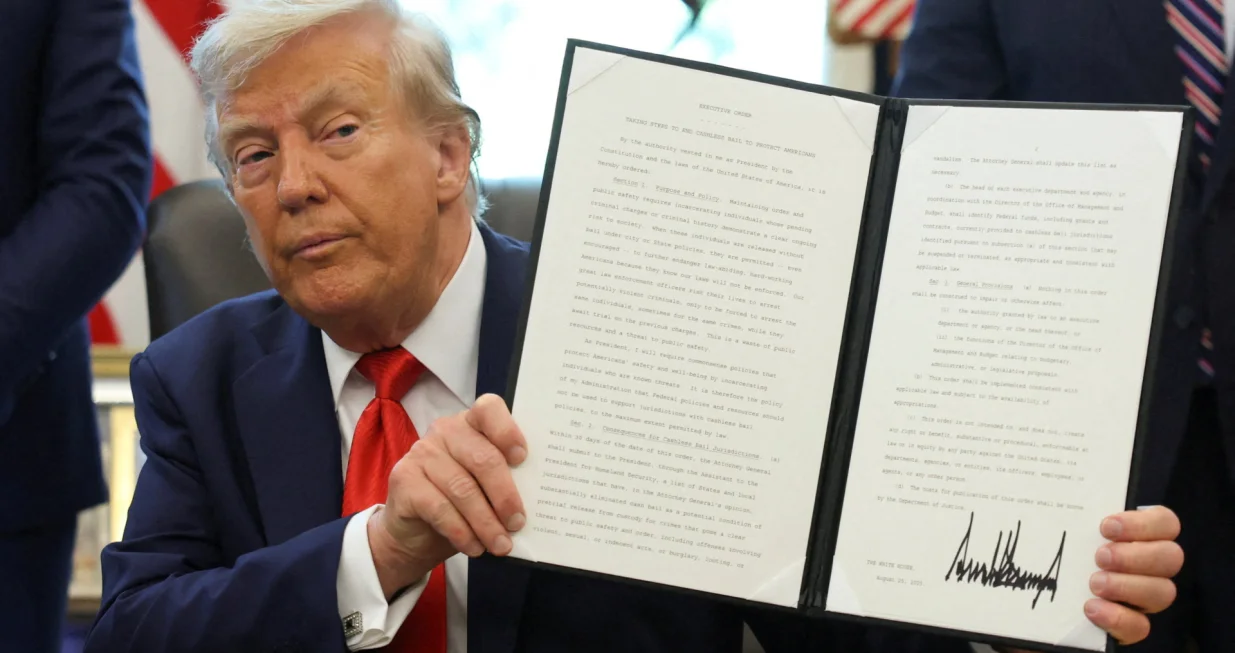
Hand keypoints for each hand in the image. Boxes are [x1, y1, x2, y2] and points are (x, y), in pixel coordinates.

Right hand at [367, 393, 527, 597]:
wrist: (415, 531)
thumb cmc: (461, 502)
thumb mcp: (486, 487)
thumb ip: (506, 481)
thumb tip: (540, 502)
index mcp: (471, 424)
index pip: (488, 409)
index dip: (507, 431)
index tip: (523, 458)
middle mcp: (445, 431)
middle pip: (483, 458)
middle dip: (505, 496)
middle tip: (517, 524)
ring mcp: (421, 453)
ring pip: (463, 489)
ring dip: (486, 523)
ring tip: (501, 545)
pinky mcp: (404, 479)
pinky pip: (440, 508)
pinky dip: (462, 532)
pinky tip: (474, 547)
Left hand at [1000, 506, 1182, 652]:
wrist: (1021, 608)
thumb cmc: (1040, 557)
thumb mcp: (1046, 529)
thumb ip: (1055, 507)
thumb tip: (1035, 473)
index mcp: (1132, 537)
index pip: (1165, 523)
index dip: (1145, 523)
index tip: (1106, 526)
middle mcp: (1143, 567)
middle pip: (1171, 557)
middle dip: (1136, 555)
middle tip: (1099, 556)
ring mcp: (1138, 599)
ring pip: (1163, 592)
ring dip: (1128, 585)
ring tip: (1093, 583)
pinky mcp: (1126, 628)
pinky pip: (1140, 627)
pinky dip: (1117, 617)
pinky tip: (1091, 608)